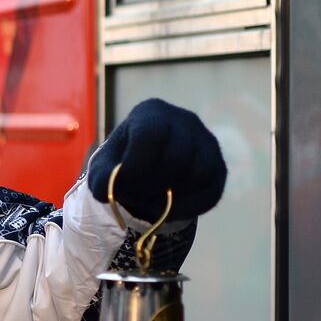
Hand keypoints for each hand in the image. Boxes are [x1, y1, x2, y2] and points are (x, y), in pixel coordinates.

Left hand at [88, 98, 225, 221]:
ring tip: (153, 200)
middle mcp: (185, 120)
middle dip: (154, 184)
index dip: (137, 165)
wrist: (148, 169)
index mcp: (152, 112)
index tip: (126, 182)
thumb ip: (100, 180)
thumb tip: (110, 191)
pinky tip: (168, 208)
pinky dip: (187, 207)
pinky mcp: (220, 167)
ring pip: (199, 173)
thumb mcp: (104, 169)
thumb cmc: (124, 162)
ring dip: (172, 196)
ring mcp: (207, 142)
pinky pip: (211, 192)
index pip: (151, 135)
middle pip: (176, 156)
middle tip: (139, 194)